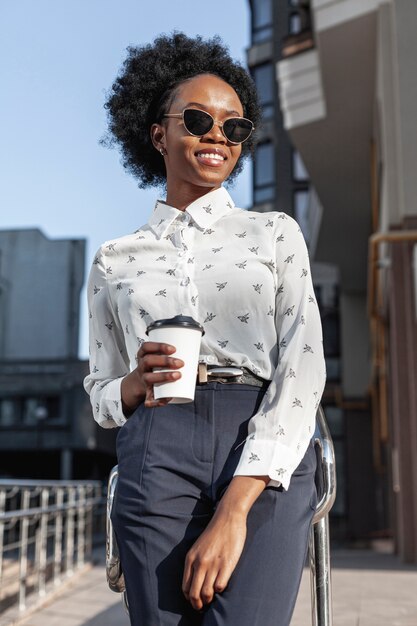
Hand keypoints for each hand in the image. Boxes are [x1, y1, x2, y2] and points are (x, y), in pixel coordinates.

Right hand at [120, 341, 183, 413]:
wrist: (139, 383)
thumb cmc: (154, 368)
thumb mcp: (158, 358)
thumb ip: (173, 357)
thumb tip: (195, 360)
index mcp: (144, 355)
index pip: (147, 347)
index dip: (159, 346)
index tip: (173, 349)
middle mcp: (142, 366)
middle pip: (148, 361)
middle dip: (165, 361)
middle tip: (180, 363)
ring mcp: (143, 379)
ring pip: (148, 378)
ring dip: (163, 376)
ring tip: (177, 375)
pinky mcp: (146, 392)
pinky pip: (148, 398)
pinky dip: (156, 400)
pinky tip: (166, 399)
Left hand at [182, 475, 268, 610]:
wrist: (227, 517)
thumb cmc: (214, 533)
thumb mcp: (198, 547)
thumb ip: (195, 562)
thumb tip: (194, 582)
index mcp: (191, 558)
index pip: (185, 587)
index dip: (189, 597)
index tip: (195, 600)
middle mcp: (200, 562)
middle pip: (194, 593)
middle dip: (197, 604)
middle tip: (203, 606)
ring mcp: (213, 563)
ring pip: (207, 593)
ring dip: (209, 600)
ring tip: (213, 598)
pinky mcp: (227, 564)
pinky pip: (220, 586)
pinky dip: (220, 590)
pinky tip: (222, 585)